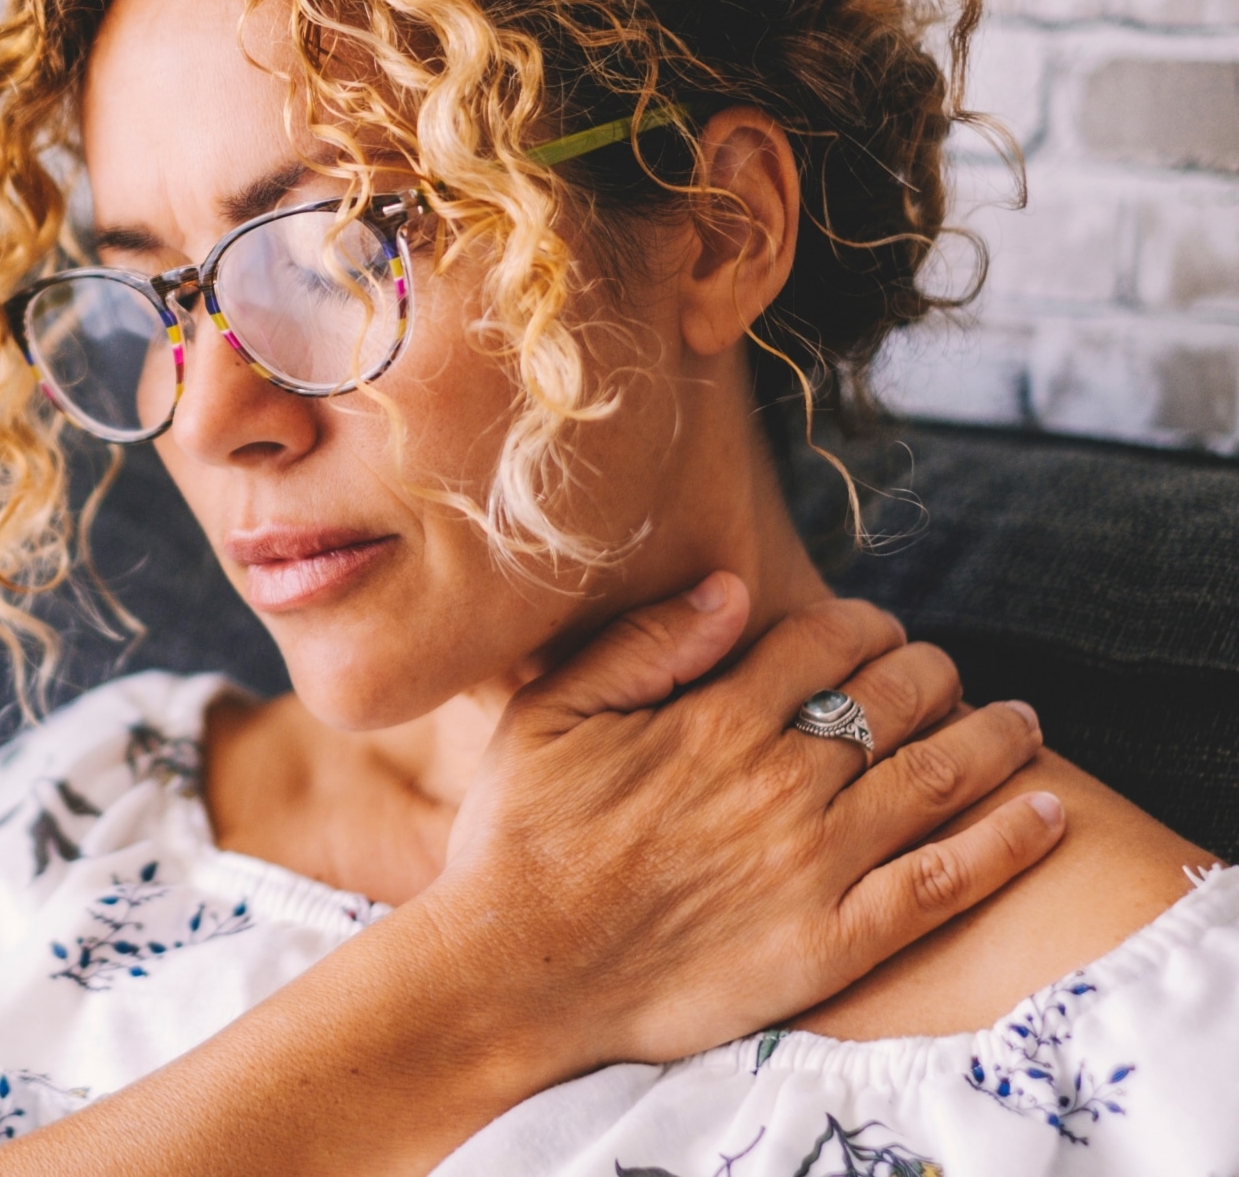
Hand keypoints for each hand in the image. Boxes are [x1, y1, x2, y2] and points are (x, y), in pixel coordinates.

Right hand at [431, 570, 1060, 1084]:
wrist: (516, 973)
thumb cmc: (519, 840)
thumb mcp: (548, 715)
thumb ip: (642, 645)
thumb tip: (730, 587)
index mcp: (714, 719)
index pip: (827, 641)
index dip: (865, 623)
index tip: (875, 631)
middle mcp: (778, 780)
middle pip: (898, 696)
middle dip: (933, 669)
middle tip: (942, 672)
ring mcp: (814, 862)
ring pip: (938, 775)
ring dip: (994, 736)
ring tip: (1022, 722)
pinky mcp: (834, 941)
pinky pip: (946, 883)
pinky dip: (1007, 842)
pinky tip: (1043, 812)